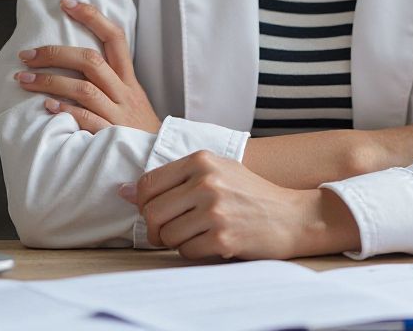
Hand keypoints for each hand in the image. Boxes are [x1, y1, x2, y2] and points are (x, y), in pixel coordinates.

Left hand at [14, 0, 160, 133]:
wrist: (159, 162)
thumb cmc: (137, 130)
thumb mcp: (131, 99)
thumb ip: (110, 82)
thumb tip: (74, 61)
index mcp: (129, 79)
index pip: (115, 37)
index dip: (92, 17)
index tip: (66, 2)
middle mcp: (125, 92)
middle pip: (92, 61)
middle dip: (56, 53)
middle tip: (27, 54)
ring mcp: (119, 114)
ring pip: (84, 89)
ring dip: (50, 81)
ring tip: (23, 79)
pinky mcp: (112, 137)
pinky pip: (87, 119)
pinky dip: (66, 111)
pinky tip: (46, 106)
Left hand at [120, 150, 359, 259]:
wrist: (290, 216)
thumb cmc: (248, 193)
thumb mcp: (215, 172)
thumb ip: (172, 179)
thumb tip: (122, 192)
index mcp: (201, 160)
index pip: (147, 183)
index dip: (145, 203)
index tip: (157, 210)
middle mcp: (206, 181)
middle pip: (151, 213)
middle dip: (155, 229)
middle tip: (171, 230)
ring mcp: (214, 209)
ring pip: (165, 236)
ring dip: (176, 241)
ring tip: (198, 232)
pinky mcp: (222, 236)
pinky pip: (185, 252)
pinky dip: (194, 252)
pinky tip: (213, 241)